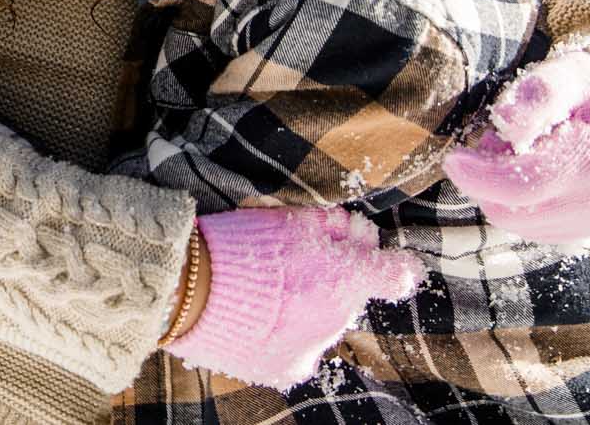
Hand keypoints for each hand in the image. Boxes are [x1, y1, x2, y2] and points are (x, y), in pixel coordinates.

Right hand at [168, 206, 420, 390]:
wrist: (192, 291)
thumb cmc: (242, 245)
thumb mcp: (295, 220)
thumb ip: (336, 229)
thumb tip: (361, 235)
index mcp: (349, 278)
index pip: (398, 275)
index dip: (393, 262)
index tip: (383, 259)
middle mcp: (340, 319)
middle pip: (351, 295)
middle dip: (334, 278)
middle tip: (295, 262)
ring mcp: (315, 349)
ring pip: (324, 323)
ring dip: (308, 308)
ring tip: (267, 292)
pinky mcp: (288, 370)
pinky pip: (299, 349)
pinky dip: (286, 335)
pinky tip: (261, 317)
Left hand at [443, 49, 589, 245]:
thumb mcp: (566, 74)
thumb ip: (537, 95)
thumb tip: (506, 123)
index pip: (517, 188)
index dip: (476, 176)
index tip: (453, 158)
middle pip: (509, 212)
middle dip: (486, 180)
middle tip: (496, 141)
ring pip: (515, 224)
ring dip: (499, 192)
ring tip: (518, 153)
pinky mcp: (584, 233)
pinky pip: (530, 228)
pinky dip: (517, 204)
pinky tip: (530, 172)